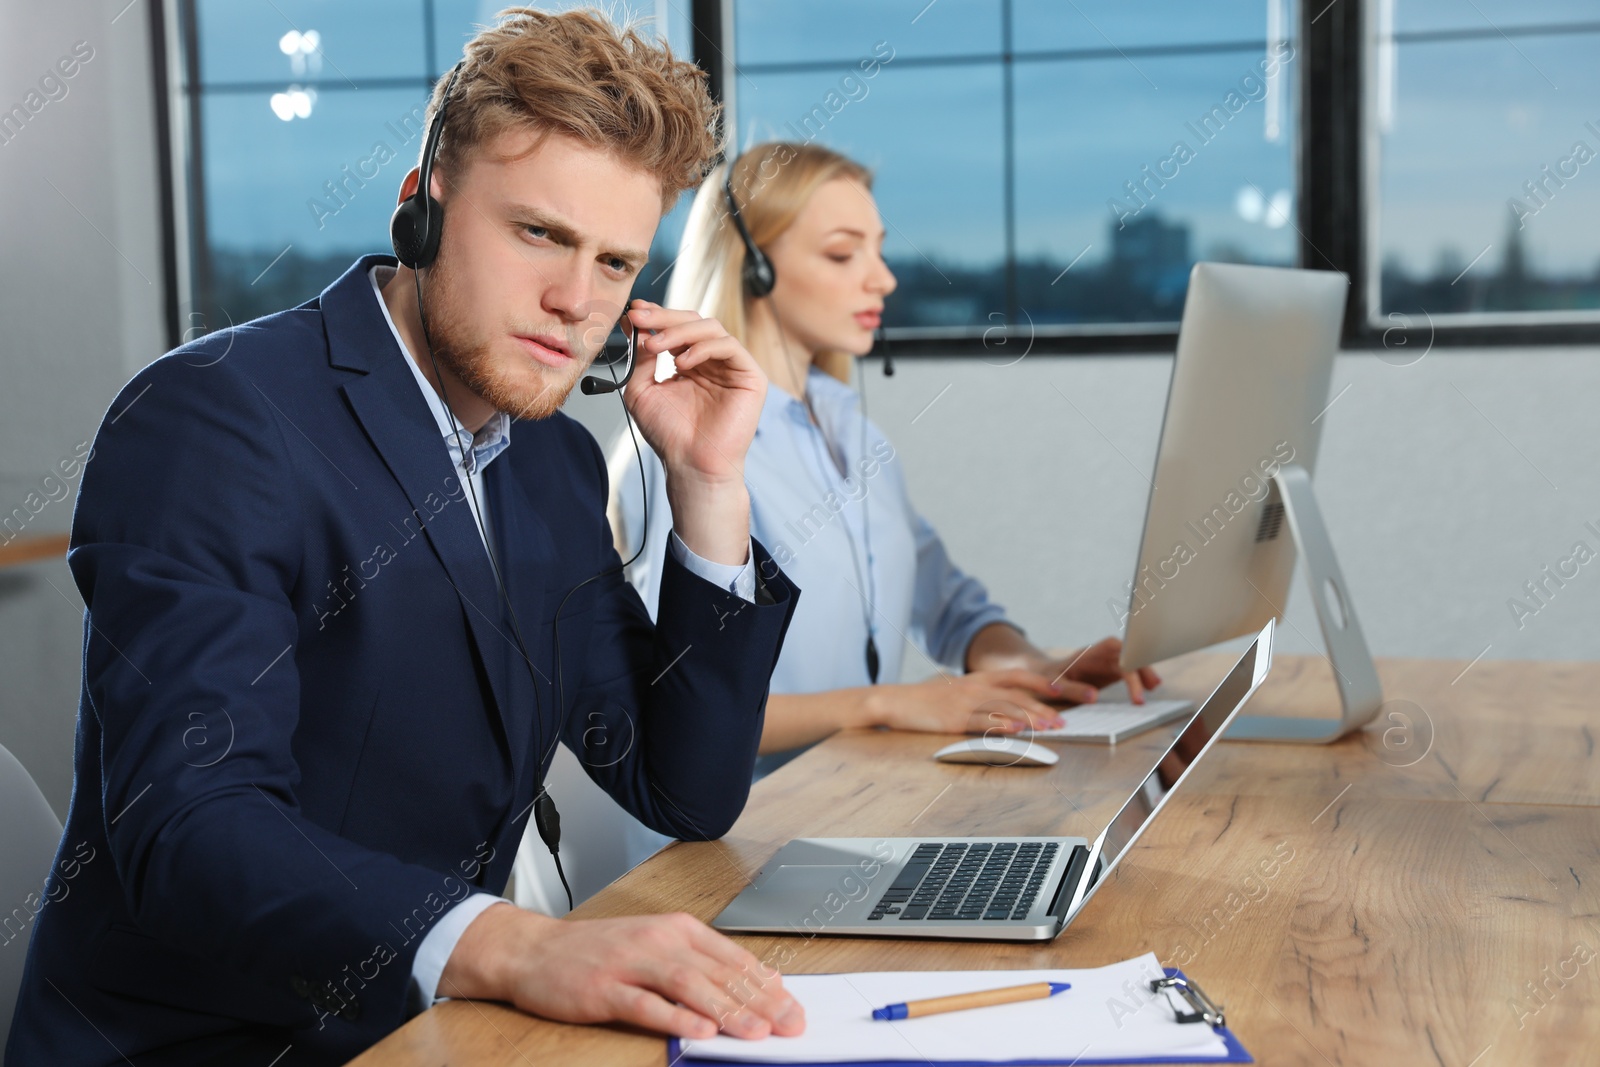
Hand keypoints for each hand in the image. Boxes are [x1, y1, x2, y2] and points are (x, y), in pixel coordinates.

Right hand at [439, 903, 804, 1040]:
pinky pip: (646, 1005)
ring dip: (727, 1010)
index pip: (733, 958)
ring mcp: (630, 963)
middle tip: (789, 1025)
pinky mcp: (604, 988)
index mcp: (676, 929)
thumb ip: (704, 963)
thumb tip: (759, 982)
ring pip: (689, 986)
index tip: (794, 1009)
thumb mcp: (656, 946)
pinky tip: (699, 1030)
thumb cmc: (598, 952)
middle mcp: (658, 941)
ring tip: (755, 1032)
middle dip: (760, 1002)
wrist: (534, 950)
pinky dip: (675, 1018)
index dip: (768, 986)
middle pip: (719, 973)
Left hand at [621, 301, 766, 565]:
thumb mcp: (642, 391)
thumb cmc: (670, 435)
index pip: (676, 329)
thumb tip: (639, 328)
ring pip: (711, 328)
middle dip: (664, 317)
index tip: (632, 313)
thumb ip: (642, 359)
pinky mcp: (750, 377)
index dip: (656, 317)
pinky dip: (703, 348)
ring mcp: (733, 367)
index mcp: (691, 364)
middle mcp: (713, 362)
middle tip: (640, 317)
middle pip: (693, 321)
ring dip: (679, 331)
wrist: (691, 465)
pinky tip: (681, 363)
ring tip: (656, 346)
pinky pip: (729, 347)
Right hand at [865, 670, 1083, 734]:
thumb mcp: (959, 692)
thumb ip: (984, 696)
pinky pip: (981, 722)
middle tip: (1069, 715)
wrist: (896, 701)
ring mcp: (965, 702)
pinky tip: (1015, 731)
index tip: (1069, 690)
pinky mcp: (953, 719)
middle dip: (1048, 703)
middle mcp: (976, 686)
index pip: (1020, 676)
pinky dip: (1000, 726)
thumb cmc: (929, 701)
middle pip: (1019, 693)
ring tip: (1052, 726)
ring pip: (1005, 707)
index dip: (1045, 683)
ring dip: (1031, 717)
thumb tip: (1012, 710)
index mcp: (980, 679)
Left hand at [1037, 636, 1160, 703]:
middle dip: (1141, 667)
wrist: (1044, 677)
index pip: (1114, 647)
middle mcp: (1103, 654)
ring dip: (1144, 673)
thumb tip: (1094, 696)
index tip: (1137, 666)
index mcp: (1090, 653)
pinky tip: (1150, 688)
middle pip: (1128, 655)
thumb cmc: (1048, 680)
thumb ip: (1072, 690)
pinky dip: (1140, 680)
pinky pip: (1130, 673)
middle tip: (1151, 686)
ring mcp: (1110, 662)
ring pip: (1133, 663)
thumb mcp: (1055, 685)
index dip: (1128, 654)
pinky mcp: (1112, 672)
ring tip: (1154, 687)